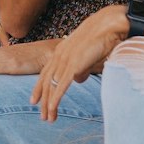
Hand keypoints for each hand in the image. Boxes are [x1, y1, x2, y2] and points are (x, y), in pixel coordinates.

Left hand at [31, 6, 128, 120]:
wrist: (108, 26)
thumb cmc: (102, 37)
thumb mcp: (88, 54)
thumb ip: (82, 67)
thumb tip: (78, 79)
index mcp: (61, 51)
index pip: (45, 72)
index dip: (39, 88)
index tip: (35, 100)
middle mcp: (59, 55)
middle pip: (45, 81)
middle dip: (42, 100)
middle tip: (42, 115)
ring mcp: (65, 60)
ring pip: (51, 86)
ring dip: (48, 104)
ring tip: (48, 118)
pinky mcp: (73, 65)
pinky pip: (60, 85)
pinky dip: (55, 98)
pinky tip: (52, 108)